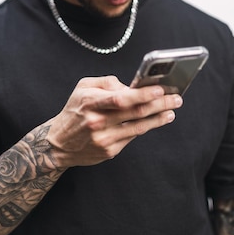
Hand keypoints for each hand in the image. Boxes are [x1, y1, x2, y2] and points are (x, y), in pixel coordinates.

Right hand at [46, 75, 181, 167]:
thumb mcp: (82, 88)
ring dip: (158, 118)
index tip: (160, 89)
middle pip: (135, 113)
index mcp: (90, 103)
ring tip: (171, 111)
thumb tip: (131, 86)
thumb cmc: (74, 111)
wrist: (58, 143)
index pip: (121, 98)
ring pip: (138, 127)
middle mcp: (97, 122)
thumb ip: (107, 83)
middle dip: (159, 104)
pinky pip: (132, 137)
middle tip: (175, 99)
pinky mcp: (109, 151)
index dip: (143, 94)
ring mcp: (104, 139)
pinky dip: (146, 128)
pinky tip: (156, 121)